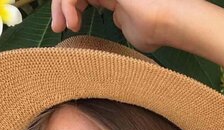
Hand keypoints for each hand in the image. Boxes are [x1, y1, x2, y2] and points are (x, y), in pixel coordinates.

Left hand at [50, 0, 174, 52]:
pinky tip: (73, 21)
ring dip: (61, 7)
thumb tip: (117, 23)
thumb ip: (121, 23)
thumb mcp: (131, 30)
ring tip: (64, 27)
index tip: (68, 29)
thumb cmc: (155, 31)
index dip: (71, 10)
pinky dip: (68, 5)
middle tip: (58, 28)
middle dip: (61, 8)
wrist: (166, 22)